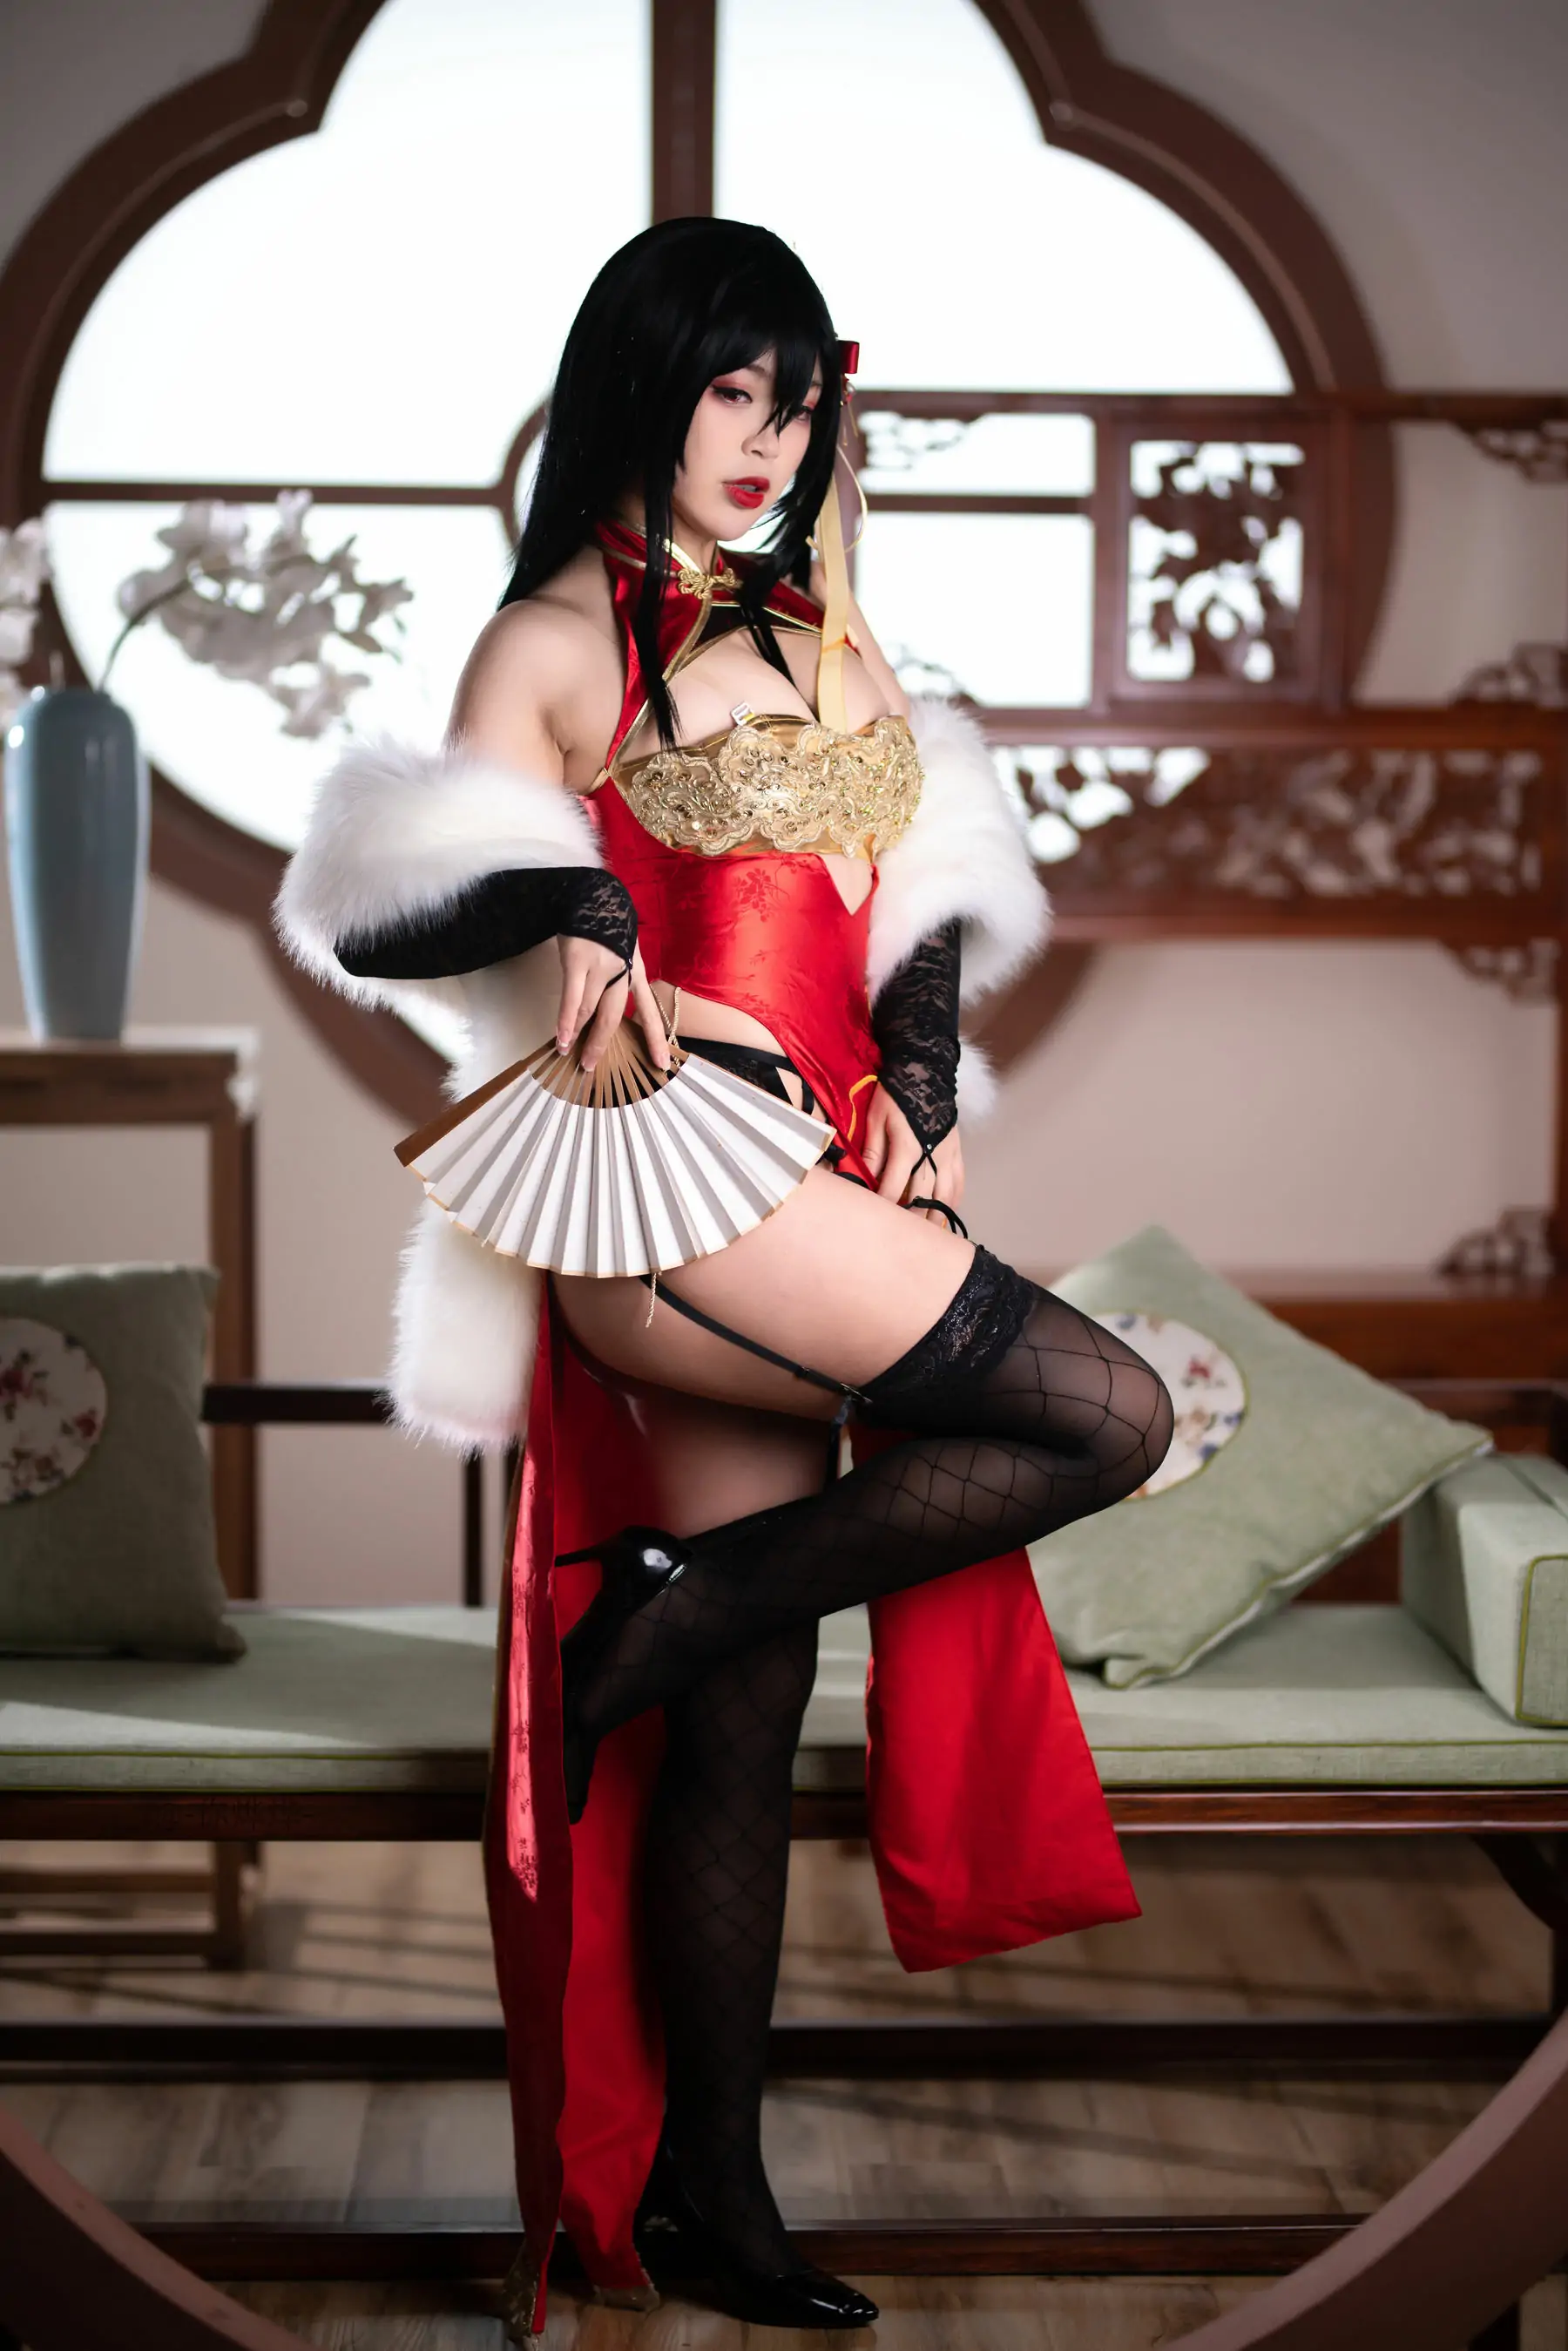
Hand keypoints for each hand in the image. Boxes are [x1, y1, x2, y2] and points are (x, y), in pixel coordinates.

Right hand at [556, 936, 668, 1073]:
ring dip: (579, 1035)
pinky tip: (561, 1038)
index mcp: (635, 971)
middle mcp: (621, 972)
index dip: (656, 1040)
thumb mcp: (624, 950)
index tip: (662, 1066)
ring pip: (590, 1010)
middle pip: (614, 1017)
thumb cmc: (607, 923)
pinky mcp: (577, 961)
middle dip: (602, 1045)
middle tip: (591, 1066)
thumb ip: (621, 976)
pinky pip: (572, 998)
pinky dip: (566, 1021)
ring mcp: (599, 967)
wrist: (592, 892)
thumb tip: (607, 1007)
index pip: (649, 1012)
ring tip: (570, 1053)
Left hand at [861, 1084, 963, 1223]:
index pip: (893, 1187)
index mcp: (908, 1147)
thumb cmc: (895, 1093)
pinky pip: (958, 1182)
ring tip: (928, 1237)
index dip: (884, 1206)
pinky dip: (953, 1200)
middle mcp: (931, 1155)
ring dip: (936, 1217)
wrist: (925, 1070)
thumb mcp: (876, 1118)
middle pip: (923, 1198)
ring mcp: (948, 1154)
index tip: (875, 1220)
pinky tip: (946, 1213)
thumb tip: (861, 1178)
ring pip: (945, 1195)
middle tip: (902, 1239)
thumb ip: (871, 1150)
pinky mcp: (957, 1151)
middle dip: (912, 1220)